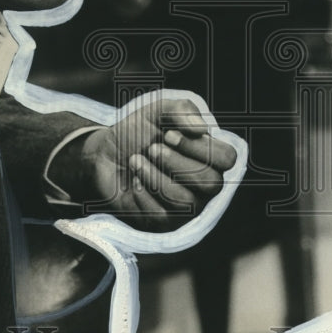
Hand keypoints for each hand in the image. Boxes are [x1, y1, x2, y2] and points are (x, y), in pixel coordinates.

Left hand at [56, 95, 237, 230]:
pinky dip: (143, 193)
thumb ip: (182, 110)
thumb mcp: (157, 111)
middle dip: (176, 163)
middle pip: (210, 182)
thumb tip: (203, 129)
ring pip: (184, 201)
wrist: (103, 154)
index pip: (227, 158)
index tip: (170, 134)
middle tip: (152, 148)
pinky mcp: (164, 222)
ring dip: (154, 176)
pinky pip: (162, 215)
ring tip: (135, 160)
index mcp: (208, 156)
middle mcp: (203, 183)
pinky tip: (133, 180)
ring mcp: (186, 205)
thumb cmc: (137, 133)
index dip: (201, 147)